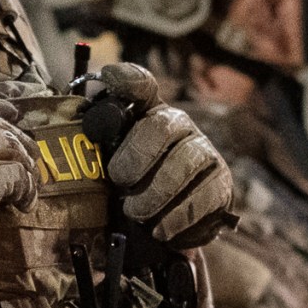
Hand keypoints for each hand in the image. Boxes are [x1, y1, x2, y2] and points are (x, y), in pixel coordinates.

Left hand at [92, 65, 236, 248]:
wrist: (166, 223)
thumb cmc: (131, 187)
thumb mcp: (109, 165)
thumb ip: (98, 147)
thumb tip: (85, 134)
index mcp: (146, 114)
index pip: (139, 84)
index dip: (125, 79)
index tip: (109, 79)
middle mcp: (179, 125)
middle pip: (161, 126)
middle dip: (135, 157)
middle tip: (120, 183)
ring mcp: (203, 152)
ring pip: (186, 162)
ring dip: (156, 193)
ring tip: (137, 213)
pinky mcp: (221, 184)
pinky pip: (204, 196)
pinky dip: (178, 216)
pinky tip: (161, 228)